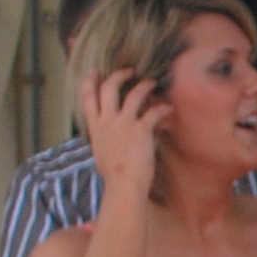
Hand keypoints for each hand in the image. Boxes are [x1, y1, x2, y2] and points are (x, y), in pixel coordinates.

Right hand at [82, 68, 160, 193]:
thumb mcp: (101, 152)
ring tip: (152, 83)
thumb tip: (107, 135)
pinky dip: (163, 108)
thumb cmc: (114, 175)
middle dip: (118, 75)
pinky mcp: (141, 129)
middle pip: (108, 88)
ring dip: (144, 85)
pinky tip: (169, 109)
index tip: (94, 71)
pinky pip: (154, 111)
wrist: (123, 185)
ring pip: (133, 94)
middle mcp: (107, 121)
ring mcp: (123, 124)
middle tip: (129, 71)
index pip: (87, 97)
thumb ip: (103, 138)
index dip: (90, 81)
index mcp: (95, 127)